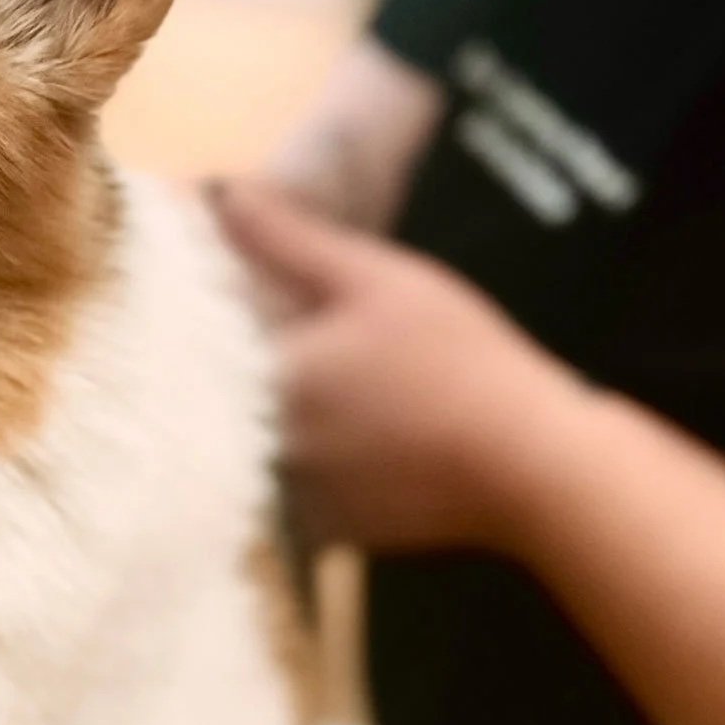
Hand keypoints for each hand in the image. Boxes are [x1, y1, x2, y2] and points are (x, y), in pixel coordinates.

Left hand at [213, 180, 595, 552]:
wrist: (529, 466)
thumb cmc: (457, 360)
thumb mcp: (377, 279)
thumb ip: (288, 240)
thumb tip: (222, 193)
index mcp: (263, 378)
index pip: (194, 342)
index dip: (201, 316)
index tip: (207, 296)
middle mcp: (258, 445)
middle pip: (216, 400)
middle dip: (225, 371)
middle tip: (271, 344)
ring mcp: (288, 497)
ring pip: (248, 448)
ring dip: (257, 422)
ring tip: (316, 391)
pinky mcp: (322, 531)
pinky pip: (286, 493)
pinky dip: (301, 465)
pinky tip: (345, 441)